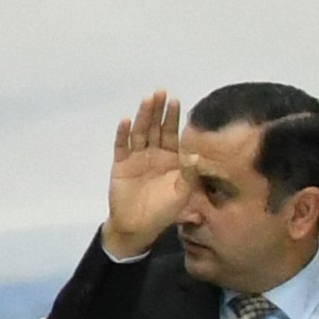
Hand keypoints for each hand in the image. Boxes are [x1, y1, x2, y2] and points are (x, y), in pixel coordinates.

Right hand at [102, 90, 187, 261]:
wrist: (138, 226)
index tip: (176, 101)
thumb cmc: (164, 212)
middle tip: (160, 92)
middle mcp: (154, 154)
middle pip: (156, 128)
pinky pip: (122, 146)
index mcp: (172, 159)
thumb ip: (190, 175)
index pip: (172, 133)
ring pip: (140, 132)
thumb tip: (197, 154)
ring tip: (147, 101)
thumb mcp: (183, 194)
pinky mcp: (121, 164)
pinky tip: (126, 121)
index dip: (174, 118)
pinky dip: (123, 134)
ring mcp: (137, 158)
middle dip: (158, 111)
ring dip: (143, 116)